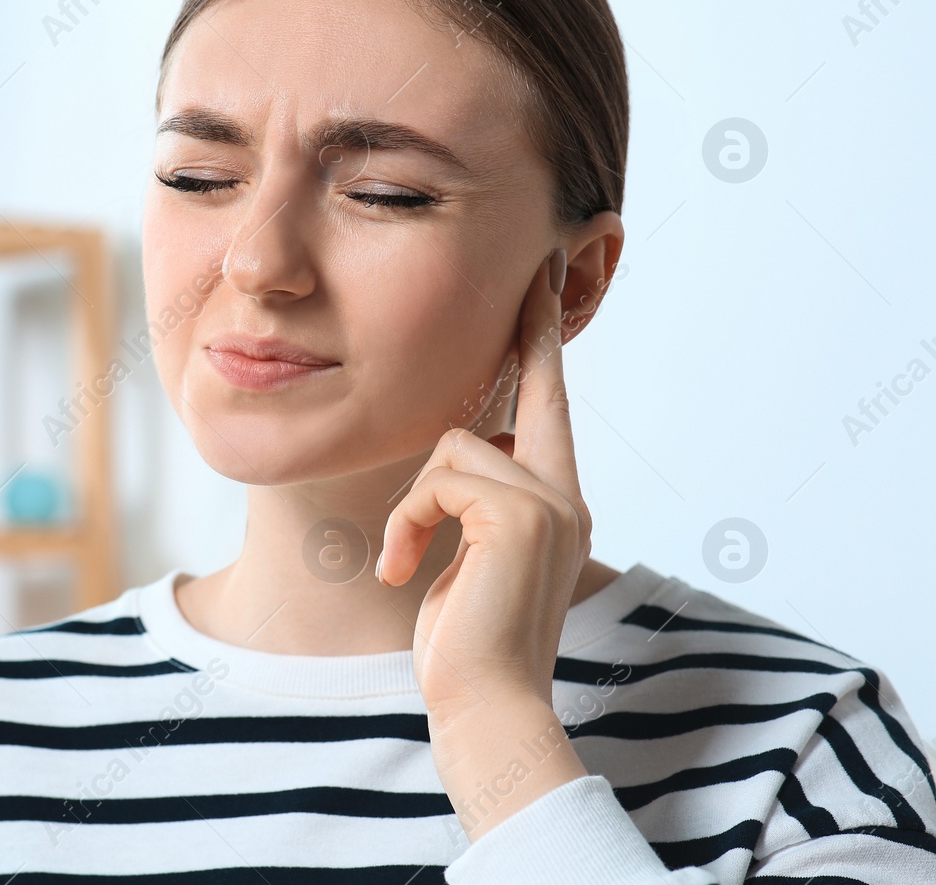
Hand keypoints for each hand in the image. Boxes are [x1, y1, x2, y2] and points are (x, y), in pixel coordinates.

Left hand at [376, 247, 593, 837]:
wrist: (484, 704)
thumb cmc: (465, 643)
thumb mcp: (470, 560)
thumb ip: (479, 504)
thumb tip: (466, 453)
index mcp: (555, 504)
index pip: (551, 405)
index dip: (545, 341)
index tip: (545, 280)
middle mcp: (564, 495)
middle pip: (519, 398)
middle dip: (532, 332)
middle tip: (545, 262)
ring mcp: (550, 503)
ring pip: (454, 447)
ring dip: (413, 505)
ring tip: (406, 559)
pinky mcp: (520, 515)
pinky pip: (438, 480)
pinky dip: (407, 522)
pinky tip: (403, 568)